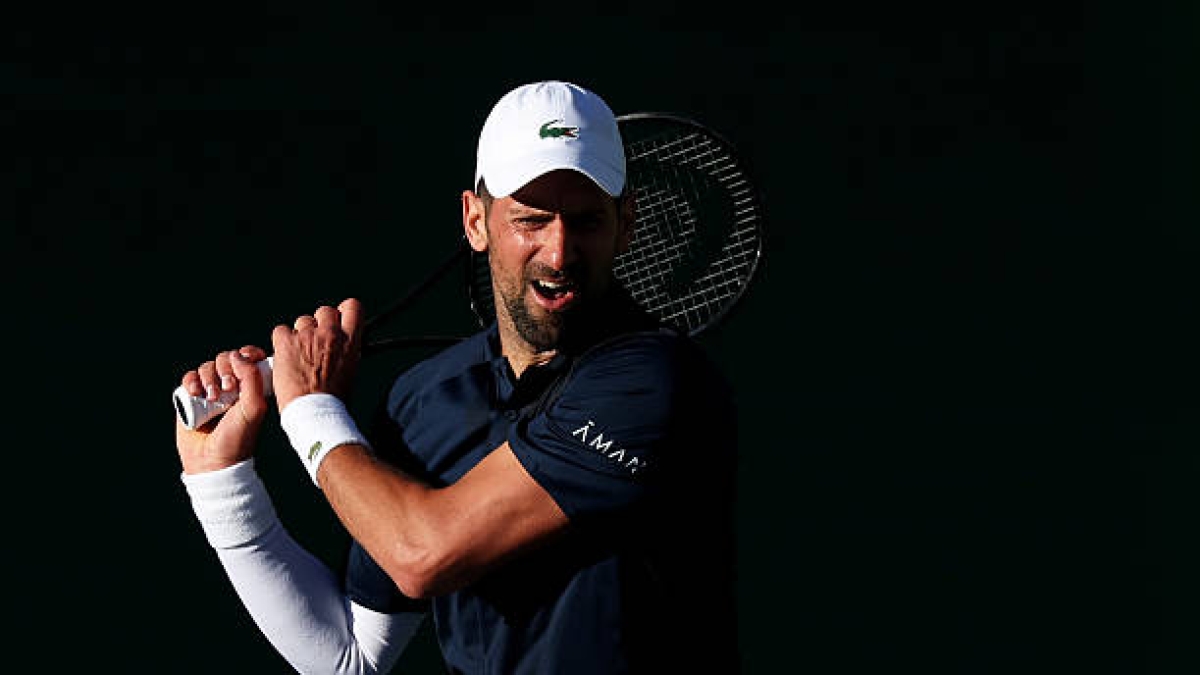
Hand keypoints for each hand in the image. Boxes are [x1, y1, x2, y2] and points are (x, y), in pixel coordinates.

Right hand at [175, 346, 270, 473]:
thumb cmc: (238, 438)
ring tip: (211, 396)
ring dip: (208, 377)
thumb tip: (238, 355)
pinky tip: (195, 392)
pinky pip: (189, 378)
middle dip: (226, 368)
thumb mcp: (253, 408)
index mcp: (251, 387)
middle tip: (228, 388)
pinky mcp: (191, 398)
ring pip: (207, 367)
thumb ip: (252, 378)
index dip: (247, 353)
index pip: (249, 358)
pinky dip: (191, 380)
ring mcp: (210, 391)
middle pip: (226, 359)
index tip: (247, 358)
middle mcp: (231, 387)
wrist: (212, 462)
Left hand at [271, 298, 363, 411]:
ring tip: (298, 356)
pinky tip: (285, 357)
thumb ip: (345, 351)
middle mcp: (330, 334)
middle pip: (325, 311)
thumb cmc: (333, 399)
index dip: (344, 311)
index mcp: (350, 341)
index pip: (352, 307)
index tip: (339, 320)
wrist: (314, 412)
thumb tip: (340, 346)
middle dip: (319, 324)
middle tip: (315, 342)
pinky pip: (281, 331)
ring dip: (300, 335)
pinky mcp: (286, 343)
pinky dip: (281, 342)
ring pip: (302, 321)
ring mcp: (308, 336)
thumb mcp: (350, 370)